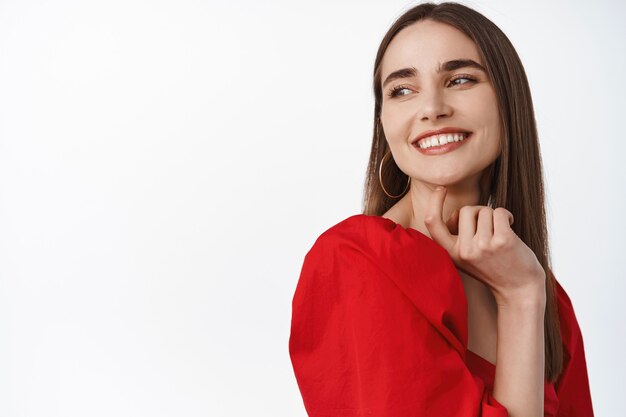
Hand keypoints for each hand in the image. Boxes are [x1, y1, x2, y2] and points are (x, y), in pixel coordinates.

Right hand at [423, 186, 545, 305]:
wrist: (520, 289)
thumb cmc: (495, 268)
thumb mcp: (468, 257)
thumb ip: (458, 237)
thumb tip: (454, 214)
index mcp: (452, 254)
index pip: (433, 223)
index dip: (433, 202)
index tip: (441, 189)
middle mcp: (464, 250)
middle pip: (466, 210)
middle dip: (480, 213)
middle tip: (489, 227)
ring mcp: (483, 246)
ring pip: (484, 210)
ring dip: (495, 216)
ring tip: (500, 232)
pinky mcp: (502, 240)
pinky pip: (499, 212)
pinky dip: (506, 216)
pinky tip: (510, 228)